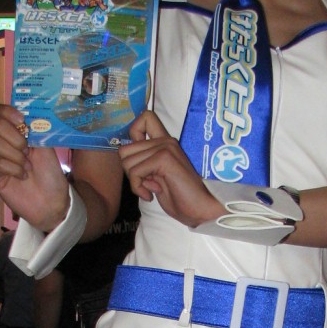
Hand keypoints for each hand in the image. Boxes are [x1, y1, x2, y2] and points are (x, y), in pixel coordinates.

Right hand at [0, 105, 70, 230]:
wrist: (52, 200)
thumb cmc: (50, 174)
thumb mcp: (46, 147)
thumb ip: (34, 130)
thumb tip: (25, 114)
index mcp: (17, 133)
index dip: (6, 112)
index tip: (21, 121)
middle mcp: (4, 143)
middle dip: (17, 138)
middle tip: (28, 152)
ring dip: (17, 156)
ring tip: (28, 167)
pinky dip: (14, 169)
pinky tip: (22, 176)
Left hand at [119, 110, 219, 228]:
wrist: (200, 209)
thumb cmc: (180, 197)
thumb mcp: (157, 177)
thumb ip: (145, 164)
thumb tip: (125, 159)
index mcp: (165, 142)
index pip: (144, 118)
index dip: (132, 136)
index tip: (138, 159)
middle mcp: (165, 140)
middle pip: (125, 149)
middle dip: (130, 171)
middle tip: (146, 182)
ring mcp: (166, 147)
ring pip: (127, 162)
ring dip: (135, 182)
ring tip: (152, 189)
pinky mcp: (164, 158)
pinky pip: (135, 172)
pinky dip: (138, 188)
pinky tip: (151, 194)